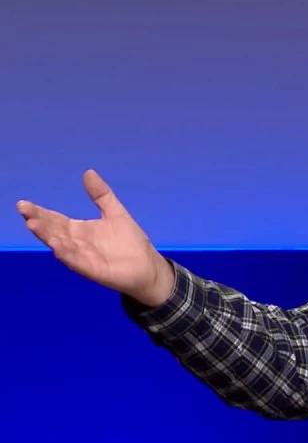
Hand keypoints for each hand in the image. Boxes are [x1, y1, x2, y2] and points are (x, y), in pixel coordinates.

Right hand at [16, 170, 174, 306]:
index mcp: (79, 230)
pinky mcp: (93, 270)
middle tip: (24, 211)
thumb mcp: (115, 213)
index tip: (23, 204)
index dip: (39, 212)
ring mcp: (83, 257)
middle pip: (53, 231)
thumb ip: (101, 195)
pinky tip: (57, 246)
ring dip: (47, 237)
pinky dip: (67, 254)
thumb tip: (88, 172)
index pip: (54, 219)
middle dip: (38, 222)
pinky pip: (77, 262)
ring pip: (61, 246)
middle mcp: (76, 243)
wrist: (149, 266)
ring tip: (34, 225)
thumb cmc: (130, 242)